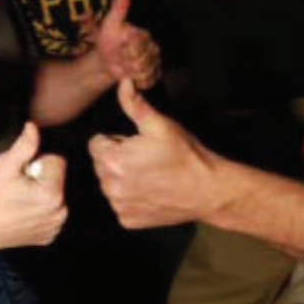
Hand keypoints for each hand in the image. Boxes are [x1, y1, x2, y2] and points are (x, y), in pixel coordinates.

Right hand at [0, 122, 66, 250]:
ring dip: (40, 193)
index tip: (21, 172)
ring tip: (17, 198)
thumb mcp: (4, 164)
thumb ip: (25, 144)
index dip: (36, 161)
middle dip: (40, 177)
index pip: (57, 161)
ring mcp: (52, 227)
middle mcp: (58, 214)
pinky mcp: (46, 236)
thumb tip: (34, 128)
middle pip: (57, 178)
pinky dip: (38, 209)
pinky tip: (19, 210)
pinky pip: (49, 212)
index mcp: (52, 195)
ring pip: (53, 195)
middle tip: (17, 185)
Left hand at [89, 79, 218, 227]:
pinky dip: (131, 198)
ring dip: (122, 178)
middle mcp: (110, 186)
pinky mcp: (128, 220)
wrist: (208, 190)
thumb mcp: (159, 124)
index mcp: (112, 160)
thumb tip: (123, 83)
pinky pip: (120, 204)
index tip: (136, 144)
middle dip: (118, 158)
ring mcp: (118, 206)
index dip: (116, 140)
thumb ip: (134, 104)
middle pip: (101, 164)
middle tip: (145, 158)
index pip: (96, 143)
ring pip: (109, 184)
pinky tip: (150, 191)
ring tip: (150, 174)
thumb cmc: (185, 156)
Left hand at [93, 0, 161, 89]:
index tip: (120, 47)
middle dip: (128, 62)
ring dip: (131, 73)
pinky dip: (136, 82)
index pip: (139, 45)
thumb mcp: (110, 23)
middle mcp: (153, 48)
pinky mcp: (154, 76)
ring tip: (124, 67)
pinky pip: (148, 82)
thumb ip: (119, 7)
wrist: (105, 61)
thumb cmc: (107, 41)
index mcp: (144, 35)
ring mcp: (155, 62)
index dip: (127, 49)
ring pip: (146, 73)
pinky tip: (129, 76)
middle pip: (143, 62)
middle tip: (120, 58)